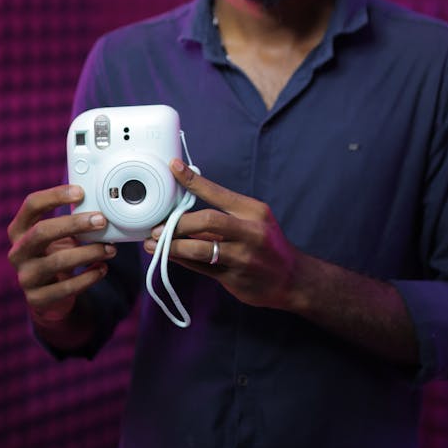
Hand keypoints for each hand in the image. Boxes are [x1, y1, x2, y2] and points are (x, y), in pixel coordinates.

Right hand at [7, 184, 115, 325]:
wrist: (49, 295)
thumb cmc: (56, 255)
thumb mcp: (60, 236)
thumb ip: (73, 221)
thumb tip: (102, 207)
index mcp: (20, 230)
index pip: (31, 205)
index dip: (55, 196)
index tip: (81, 192)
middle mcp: (17, 252)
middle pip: (41, 231)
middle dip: (74, 224)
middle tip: (101, 220)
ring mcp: (25, 277)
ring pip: (57, 261)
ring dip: (89, 252)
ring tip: (110, 249)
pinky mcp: (37, 298)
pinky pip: (66, 287)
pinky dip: (89, 276)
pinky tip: (102, 268)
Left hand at [143, 160, 299, 311]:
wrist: (293, 279)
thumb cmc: (268, 245)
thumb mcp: (255, 222)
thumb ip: (225, 215)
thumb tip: (187, 207)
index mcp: (254, 212)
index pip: (218, 193)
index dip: (194, 181)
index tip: (174, 168)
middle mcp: (251, 233)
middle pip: (207, 221)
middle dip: (178, 223)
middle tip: (158, 226)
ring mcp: (243, 258)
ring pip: (200, 249)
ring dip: (173, 245)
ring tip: (154, 243)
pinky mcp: (235, 278)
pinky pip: (201, 268)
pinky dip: (182, 260)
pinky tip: (169, 255)